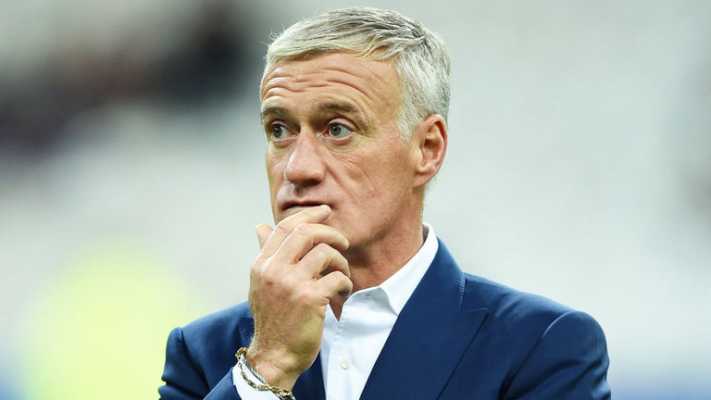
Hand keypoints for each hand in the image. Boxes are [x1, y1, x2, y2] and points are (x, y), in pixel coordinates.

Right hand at [246, 205, 351, 389]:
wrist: (274, 357)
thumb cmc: (273, 320)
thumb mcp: (263, 285)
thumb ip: (267, 255)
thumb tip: (261, 227)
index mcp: (261, 265)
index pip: (284, 228)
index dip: (308, 214)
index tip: (325, 212)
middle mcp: (273, 271)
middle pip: (306, 233)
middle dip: (330, 233)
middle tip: (343, 242)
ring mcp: (291, 284)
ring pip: (325, 253)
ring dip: (341, 262)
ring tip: (342, 276)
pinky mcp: (310, 299)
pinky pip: (337, 277)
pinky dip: (345, 283)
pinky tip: (343, 293)